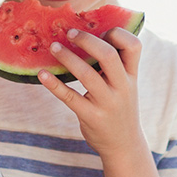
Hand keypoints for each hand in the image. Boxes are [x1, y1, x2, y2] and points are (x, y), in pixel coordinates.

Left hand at [35, 27, 145, 158]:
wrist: (124, 145)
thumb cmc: (120, 108)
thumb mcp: (126, 86)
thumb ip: (114, 66)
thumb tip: (90, 36)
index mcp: (131, 76)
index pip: (134, 45)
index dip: (118, 33)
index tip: (101, 31)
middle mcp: (122, 87)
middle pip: (108, 55)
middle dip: (87, 40)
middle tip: (70, 33)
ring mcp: (107, 102)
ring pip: (86, 74)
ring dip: (67, 57)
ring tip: (53, 47)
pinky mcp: (91, 116)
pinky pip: (69, 96)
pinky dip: (53, 84)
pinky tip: (42, 74)